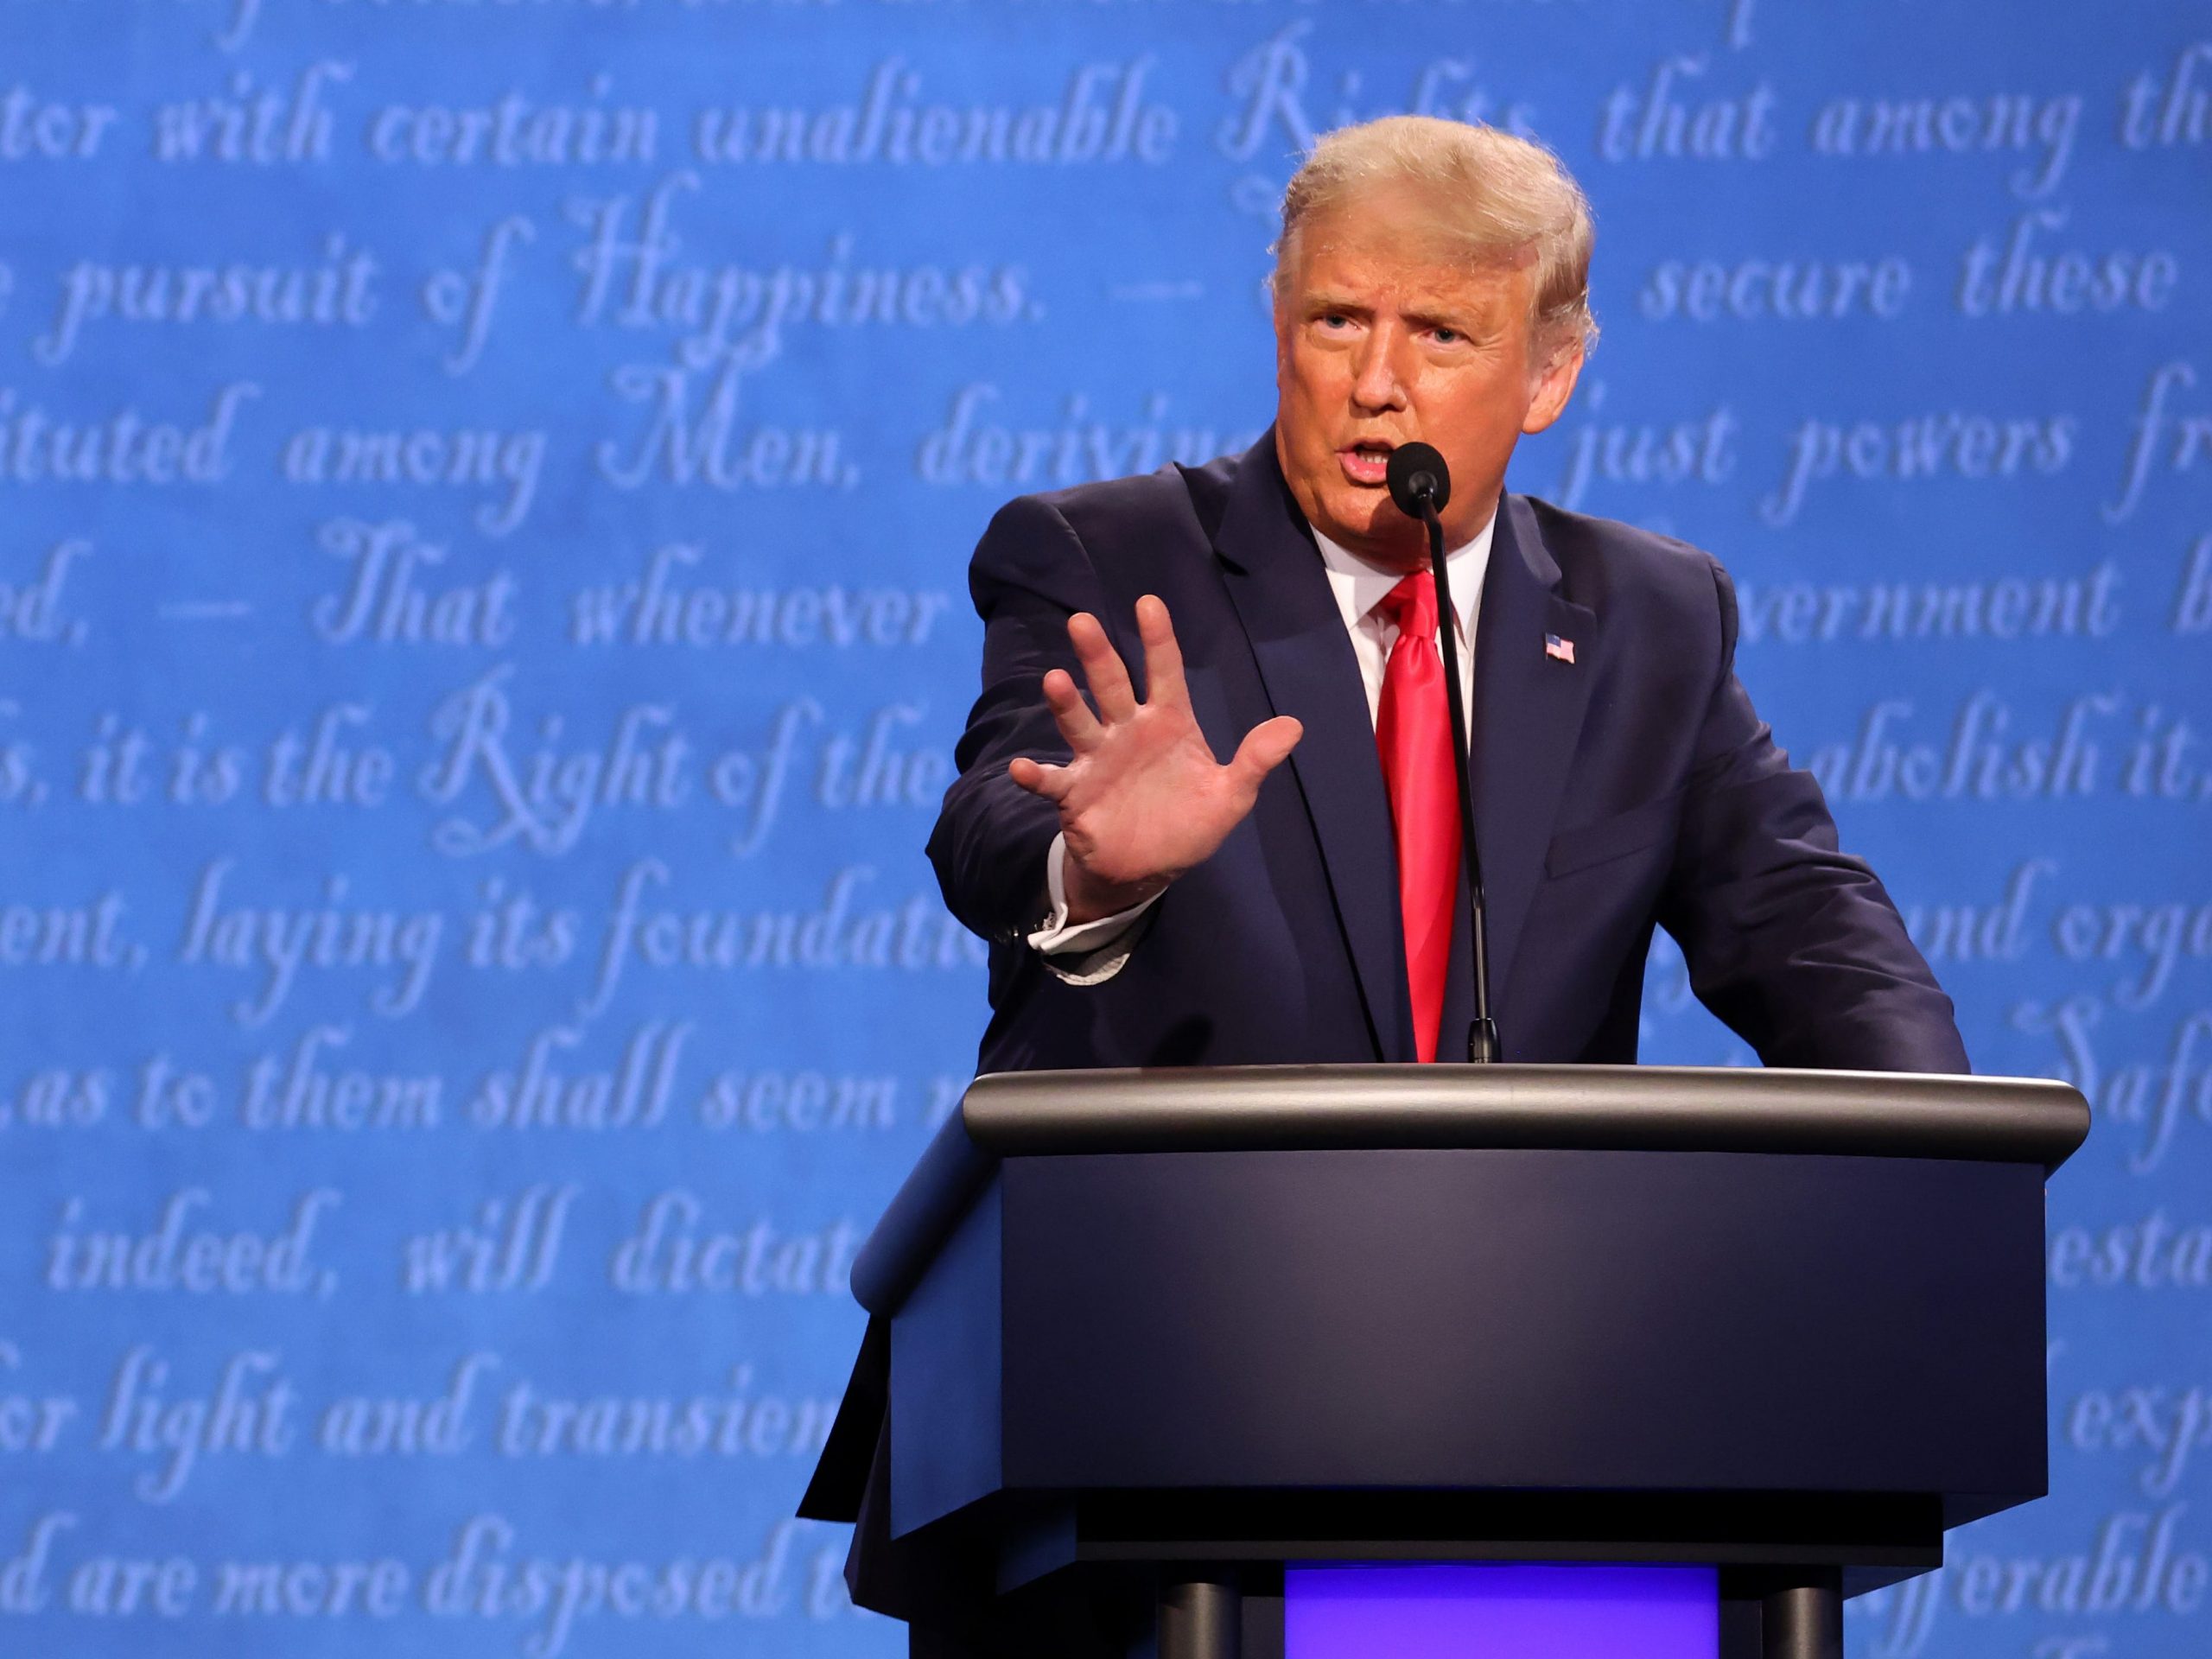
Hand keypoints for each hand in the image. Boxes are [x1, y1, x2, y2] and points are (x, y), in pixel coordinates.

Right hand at [1009, 596, 1303, 922]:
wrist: (1148, 867)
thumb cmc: (1188, 822)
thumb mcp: (1230, 795)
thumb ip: (1255, 760)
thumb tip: (1294, 725)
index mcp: (1168, 723)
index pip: (1164, 673)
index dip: (1158, 640)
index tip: (1149, 603)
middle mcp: (1127, 731)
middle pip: (1111, 686)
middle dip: (1098, 655)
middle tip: (1082, 621)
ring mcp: (1098, 760)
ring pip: (1080, 724)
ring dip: (1066, 704)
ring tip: (1054, 681)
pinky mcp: (1075, 795)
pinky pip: (1053, 781)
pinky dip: (1036, 775)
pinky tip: (1022, 768)